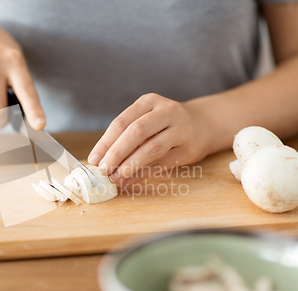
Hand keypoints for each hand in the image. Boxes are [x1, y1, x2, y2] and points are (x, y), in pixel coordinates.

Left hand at [88, 93, 214, 186]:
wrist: (204, 124)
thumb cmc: (165, 124)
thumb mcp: (147, 119)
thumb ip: (126, 135)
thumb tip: (100, 160)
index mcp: (149, 101)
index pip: (122, 121)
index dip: (105, 142)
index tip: (94, 159)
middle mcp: (167, 111)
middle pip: (136, 132)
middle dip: (116, 153)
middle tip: (103, 170)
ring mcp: (180, 129)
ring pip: (151, 148)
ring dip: (130, 166)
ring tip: (115, 178)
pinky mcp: (188, 149)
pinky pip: (161, 164)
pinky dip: (142, 174)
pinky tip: (129, 181)